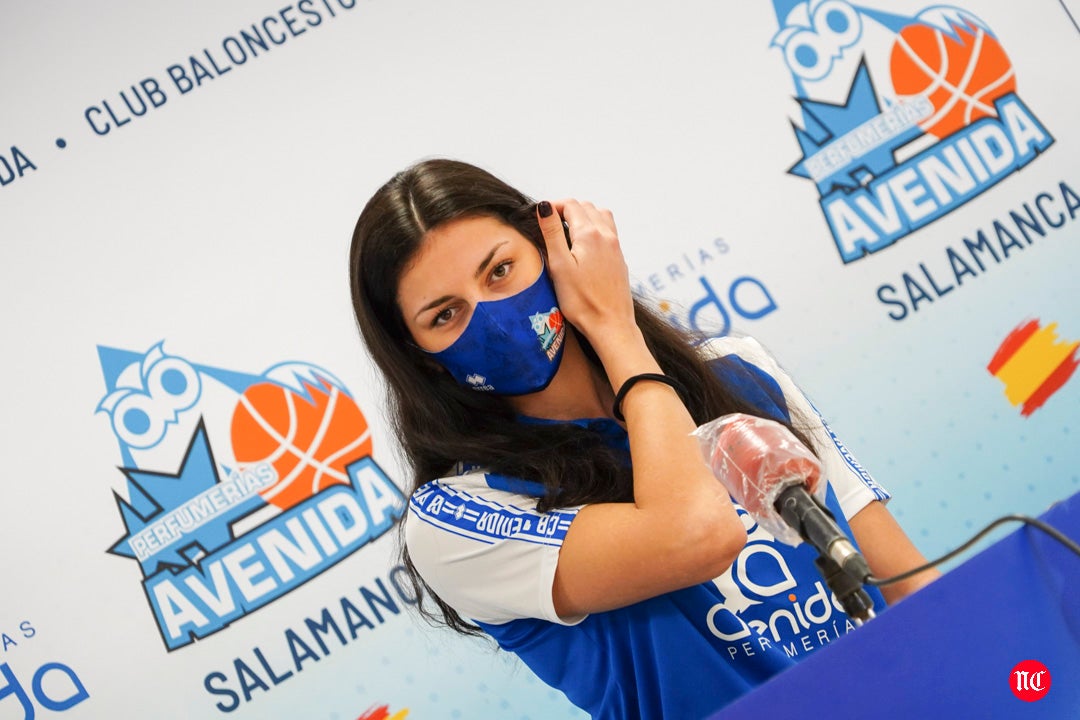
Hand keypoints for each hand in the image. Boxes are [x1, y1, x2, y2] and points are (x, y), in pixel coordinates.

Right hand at [535, 199, 637, 345]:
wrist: (611, 325)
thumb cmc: (581, 301)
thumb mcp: (559, 265)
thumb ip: (551, 233)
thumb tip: (544, 206)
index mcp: (589, 234)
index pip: (571, 205)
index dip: (553, 206)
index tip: (539, 215)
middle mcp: (606, 236)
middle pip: (586, 207)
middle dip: (567, 209)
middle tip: (550, 222)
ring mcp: (616, 247)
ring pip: (601, 216)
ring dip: (584, 215)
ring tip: (568, 229)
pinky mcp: (619, 259)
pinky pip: (609, 231)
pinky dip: (595, 227)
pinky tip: (585, 244)